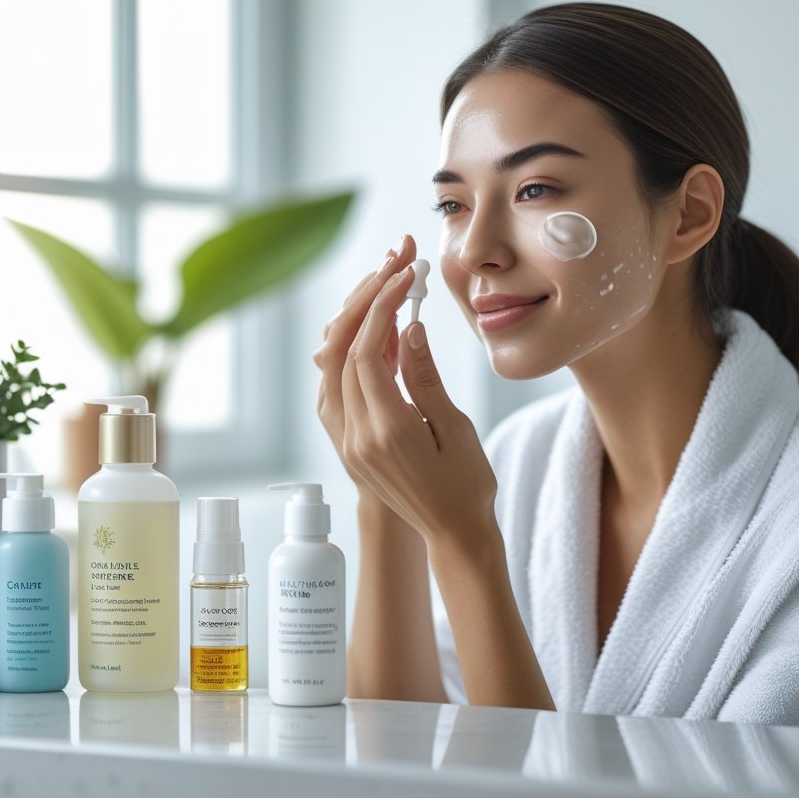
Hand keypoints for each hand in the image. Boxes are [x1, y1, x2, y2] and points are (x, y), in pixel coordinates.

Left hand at [340, 256, 498, 553]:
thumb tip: (406, 327)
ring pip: (333, 364)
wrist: (451, 535)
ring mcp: (346, 440)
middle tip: (393, 263)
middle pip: (341, 351)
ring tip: (385, 285)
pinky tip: (375, 328)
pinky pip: (336, 383)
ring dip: (355, 320)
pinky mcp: (347, 440)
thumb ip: (425, 377)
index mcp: (385, 432)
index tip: (405, 274)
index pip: (366, 353)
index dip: (381, 306)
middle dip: (365, 300)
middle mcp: (355, 435)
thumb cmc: (466, 486)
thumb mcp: (455, 428)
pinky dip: (351, 349)